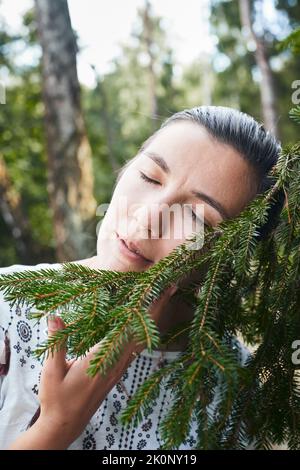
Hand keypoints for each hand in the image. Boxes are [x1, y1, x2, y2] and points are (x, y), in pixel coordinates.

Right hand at [33, 284, 177, 447]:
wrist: (66, 424)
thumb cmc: (57, 399)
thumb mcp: (52, 371)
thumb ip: (57, 343)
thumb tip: (56, 316)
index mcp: (102, 358)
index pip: (128, 327)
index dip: (143, 308)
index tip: (156, 290)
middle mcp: (116, 362)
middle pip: (142, 329)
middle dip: (157, 307)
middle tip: (171, 286)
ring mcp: (119, 367)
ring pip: (142, 337)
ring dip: (153, 317)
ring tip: (162, 298)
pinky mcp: (117, 370)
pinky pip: (135, 347)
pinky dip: (144, 330)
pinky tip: (144, 323)